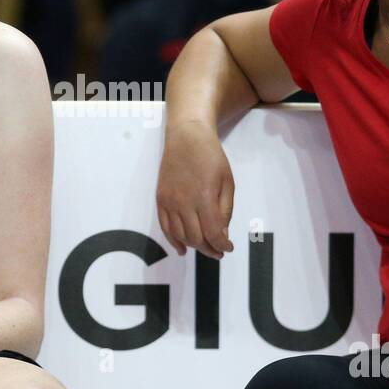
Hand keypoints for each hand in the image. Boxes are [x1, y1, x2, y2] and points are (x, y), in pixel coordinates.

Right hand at [156, 119, 234, 258]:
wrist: (186, 137)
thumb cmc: (211, 157)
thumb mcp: (228, 182)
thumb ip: (225, 210)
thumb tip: (221, 235)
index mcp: (204, 197)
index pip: (213, 233)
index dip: (222, 245)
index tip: (229, 247)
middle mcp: (184, 202)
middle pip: (196, 238)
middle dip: (209, 249)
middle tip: (219, 251)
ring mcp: (169, 202)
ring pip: (180, 236)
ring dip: (193, 246)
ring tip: (204, 247)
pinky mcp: (160, 199)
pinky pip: (165, 227)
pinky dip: (173, 241)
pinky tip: (182, 248)